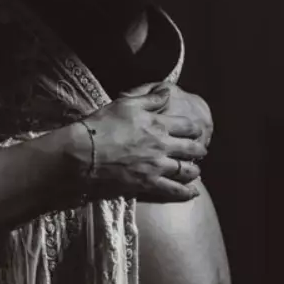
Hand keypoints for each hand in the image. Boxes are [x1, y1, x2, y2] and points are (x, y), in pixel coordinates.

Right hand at [66, 85, 208, 203]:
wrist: (85, 152)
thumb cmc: (102, 125)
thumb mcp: (126, 104)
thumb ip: (150, 99)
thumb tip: (167, 92)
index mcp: (158, 124)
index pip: (188, 126)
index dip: (195, 128)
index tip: (196, 131)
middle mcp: (162, 145)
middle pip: (192, 148)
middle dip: (199, 149)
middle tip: (199, 150)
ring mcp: (157, 166)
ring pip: (186, 170)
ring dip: (194, 170)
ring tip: (195, 170)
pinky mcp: (148, 183)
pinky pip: (173, 190)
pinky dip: (185, 192)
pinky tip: (193, 192)